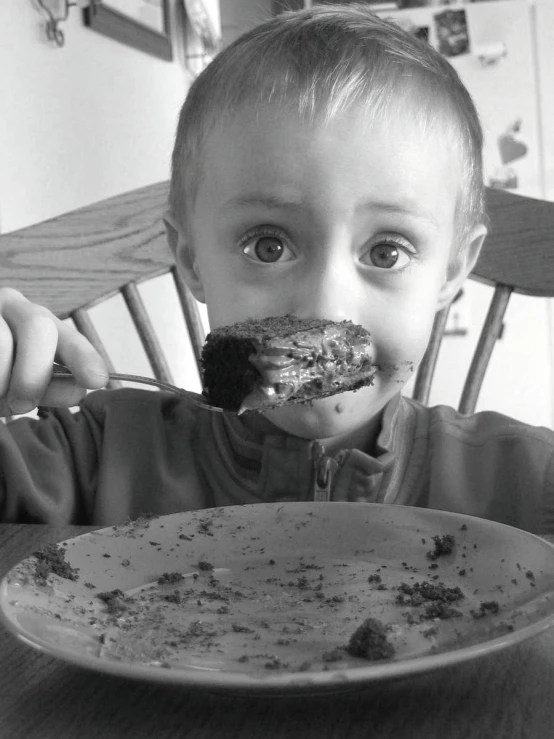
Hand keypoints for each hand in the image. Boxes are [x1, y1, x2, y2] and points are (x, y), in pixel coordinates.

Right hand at [0, 289, 108, 415]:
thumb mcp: (19, 383)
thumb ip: (50, 387)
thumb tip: (82, 389)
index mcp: (35, 320)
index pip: (66, 335)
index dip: (83, 356)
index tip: (97, 380)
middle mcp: (10, 304)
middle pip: (38, 327)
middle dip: (34, 373)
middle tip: (22, 404)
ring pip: (2, 342)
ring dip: (0, 380)